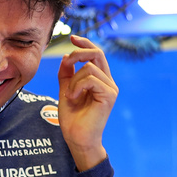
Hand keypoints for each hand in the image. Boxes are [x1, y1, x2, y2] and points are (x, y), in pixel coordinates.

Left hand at [57, 34, 116, 170]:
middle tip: (67, 62)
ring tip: (70, 95)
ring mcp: (111, 88)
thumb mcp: (65, 90)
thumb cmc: (72, 118)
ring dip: (74, 80)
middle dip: (79, 53)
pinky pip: (90, 79)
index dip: (85, 44)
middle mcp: (108, 82)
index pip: (96, 55)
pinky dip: (77, 86)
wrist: (77, 138)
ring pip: (89, 68)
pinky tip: (73, 98)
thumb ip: (66, 74)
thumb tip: (66, 57)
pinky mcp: (109, 95)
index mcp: (100, 80)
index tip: (72, 37)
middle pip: (97, 54)